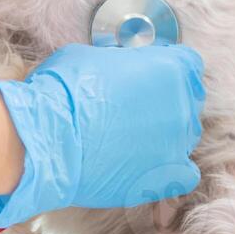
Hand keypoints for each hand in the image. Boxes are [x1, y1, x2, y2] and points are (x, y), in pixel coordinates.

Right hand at [0, 44, 205, 228]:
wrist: (46, 141)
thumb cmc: (61, 93)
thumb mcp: (88, 56)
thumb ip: (118, 63)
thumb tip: (117, 70)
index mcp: (169, 69)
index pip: (188, 64)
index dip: (166, 67)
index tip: (147, 74)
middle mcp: (181, 106)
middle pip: (187, 100)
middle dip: (163, 101)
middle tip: (131, 107)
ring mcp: (177, 144)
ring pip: (183, 135)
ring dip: (163, 134)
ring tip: (128, 139)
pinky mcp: (165, 177)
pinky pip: (183, 173)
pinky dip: (169, 169)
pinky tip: (144, 164)